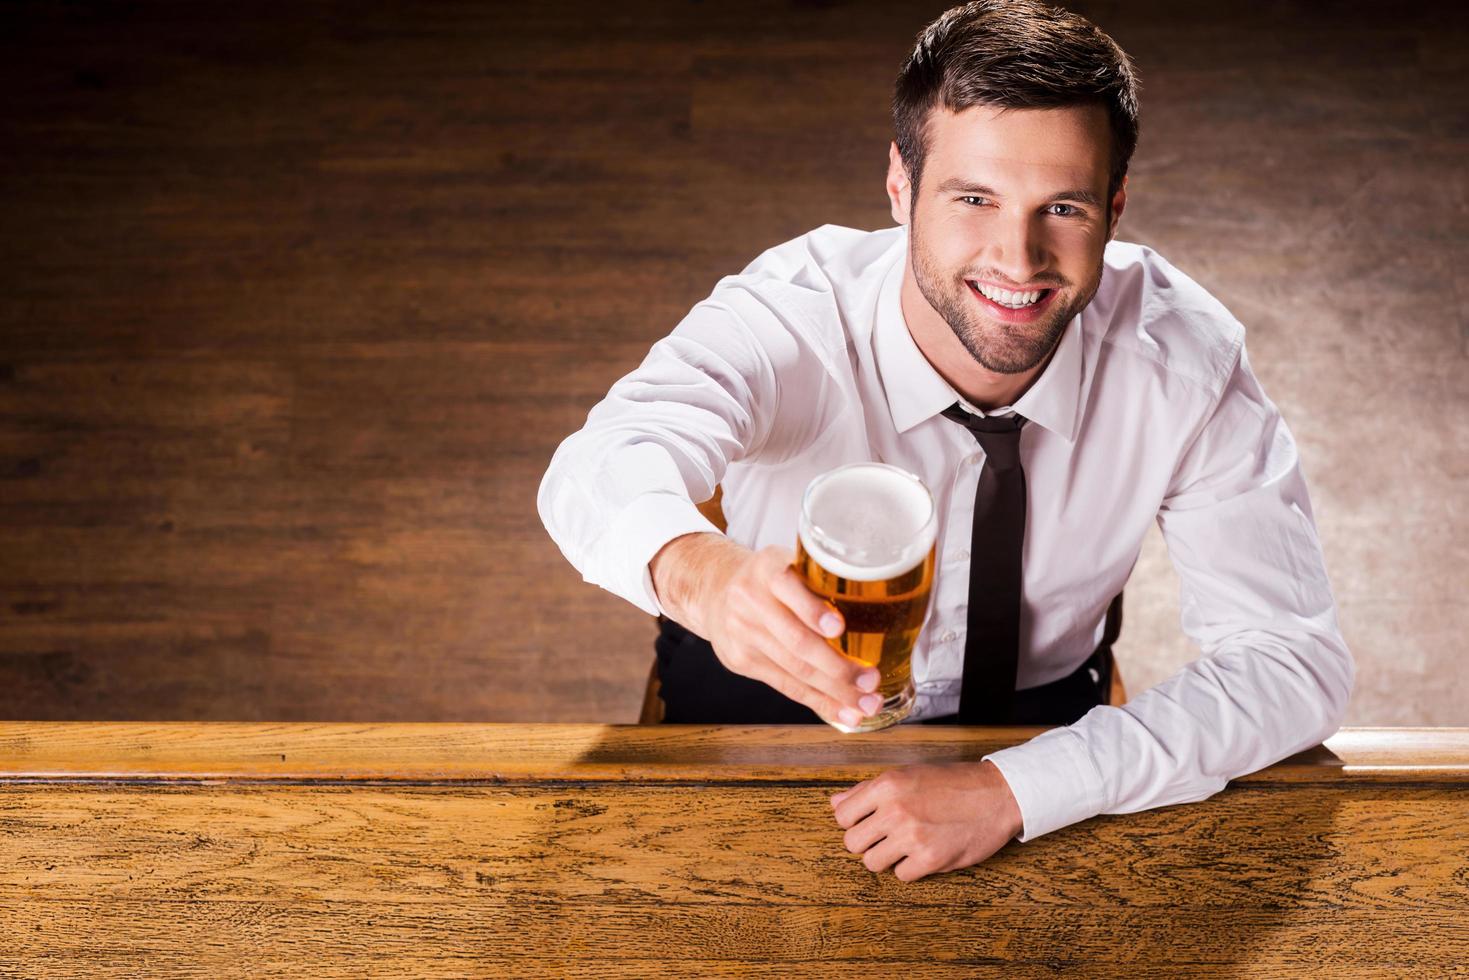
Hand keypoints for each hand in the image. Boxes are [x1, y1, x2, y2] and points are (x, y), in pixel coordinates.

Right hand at [650, 532, 882, 727]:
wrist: (715, 591)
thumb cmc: (770, 578)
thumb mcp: (789, 562)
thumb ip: (821, 577)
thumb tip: (880, 604)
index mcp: (768, 568)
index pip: (787, 587)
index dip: (813, 611)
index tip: (839, 628)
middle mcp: (750, 599)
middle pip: (796, 640)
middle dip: (837, 666)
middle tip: (871, 679)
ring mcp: (743, 633)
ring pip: (794, 669)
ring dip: (835, 691)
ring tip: (866, 704)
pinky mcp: (741, 661)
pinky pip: (786, 686)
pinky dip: (819, 701)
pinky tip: (843, 712)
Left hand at [830, 760, 1023, 881]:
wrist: (998, 794)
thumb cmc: (952, 782)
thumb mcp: (908, 775)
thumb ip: (868, 791)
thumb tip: (834, 804)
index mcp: (887, 785)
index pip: (842, 816)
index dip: (853, 822)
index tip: (868, 823)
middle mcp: (895, 810)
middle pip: (852, 843)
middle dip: (867, 842)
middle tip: (887, 836)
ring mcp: (912, 836)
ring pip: (872, 863)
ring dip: (887, 858)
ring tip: (906, 845)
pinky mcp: (931, 859)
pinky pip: (902, 875)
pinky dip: (912, 869)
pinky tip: (925, 852)